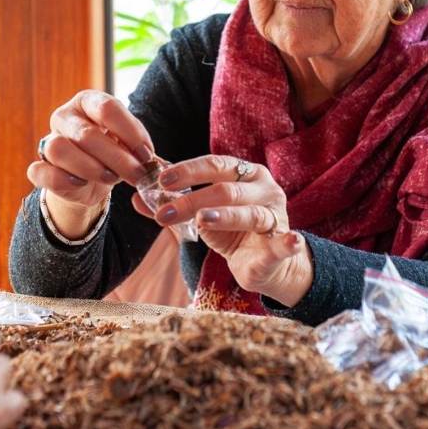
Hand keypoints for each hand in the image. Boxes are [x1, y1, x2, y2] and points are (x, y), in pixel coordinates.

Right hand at [29, 90, 154, 238]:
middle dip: (117, 157)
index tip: (147, 154)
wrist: (89, 180)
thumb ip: (141, 151)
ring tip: (111, 179)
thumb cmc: (112, 154)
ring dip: (91, 167)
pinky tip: (81, 183)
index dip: (130, 133)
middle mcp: (64, 116)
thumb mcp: (129, 147)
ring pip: (60, 149)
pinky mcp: (39, 167)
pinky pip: (41, 171)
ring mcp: (47, 140)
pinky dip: (62, 179)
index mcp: (88, 101)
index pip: (107, 108)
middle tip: (138, 175)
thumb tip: (157, 164)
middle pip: (87, 133)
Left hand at [134, 155, 312, 305]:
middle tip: (164, 213)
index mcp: (244, 174)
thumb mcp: (201, 214)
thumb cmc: (231, 232)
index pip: (215, 165)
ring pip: (250, 213)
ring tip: (201, 220)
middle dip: (192, 199)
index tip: (162, 181)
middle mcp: (263, 188)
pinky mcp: (282, 245)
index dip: (188, 171)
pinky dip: (288, 242)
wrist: (263, 264)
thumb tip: (137, 194)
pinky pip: (286, 243)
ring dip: (225, 216)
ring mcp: (275, 215)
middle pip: (227, 188)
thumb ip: (173, 204)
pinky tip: (290, 240)